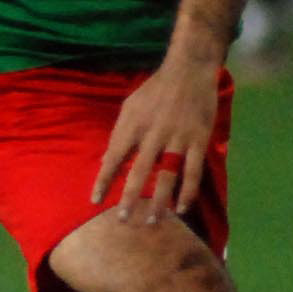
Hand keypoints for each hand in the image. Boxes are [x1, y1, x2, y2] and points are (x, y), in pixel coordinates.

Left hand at [89, 56, 219, 225]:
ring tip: (151, 221)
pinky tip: (181, 209)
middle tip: (122, 220)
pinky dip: (187, 193)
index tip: (94, 201)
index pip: (113, 157)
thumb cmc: (154, 90)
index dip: (103, 180)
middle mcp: (153, 134)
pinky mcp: (198, 140)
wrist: (188, 70)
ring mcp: (177, 138)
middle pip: (139, 172)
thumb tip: (104, 159)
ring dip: (159, 202)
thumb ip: (119, 134)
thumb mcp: (130, 106)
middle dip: (129, 198)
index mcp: (132, 124)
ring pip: (167, 177)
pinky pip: (193, 172)